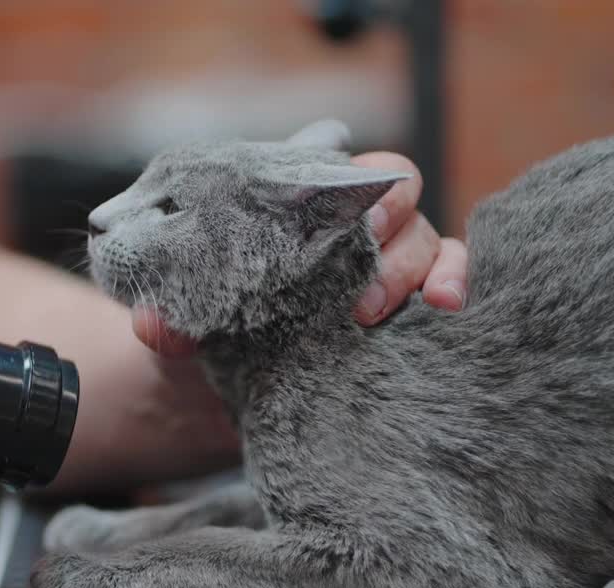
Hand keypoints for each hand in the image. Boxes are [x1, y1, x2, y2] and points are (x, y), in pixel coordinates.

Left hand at [133, 152, 467, 354]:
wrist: (213, 394)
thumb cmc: (205, 328)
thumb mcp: (178, 318)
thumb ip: (166, 315)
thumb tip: (156, 325)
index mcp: (301, 206)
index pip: (343, 168)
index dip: (356, 180)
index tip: (353, 212)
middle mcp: (353, 228)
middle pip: (400, 197)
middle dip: (389, 230)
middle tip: (356, 285)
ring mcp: (389, 266)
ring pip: (431, 240)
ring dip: (419, 270)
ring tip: (385, 313)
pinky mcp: (410, 311)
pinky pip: (452, 284)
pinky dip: (457, 288)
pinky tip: (446, 312)